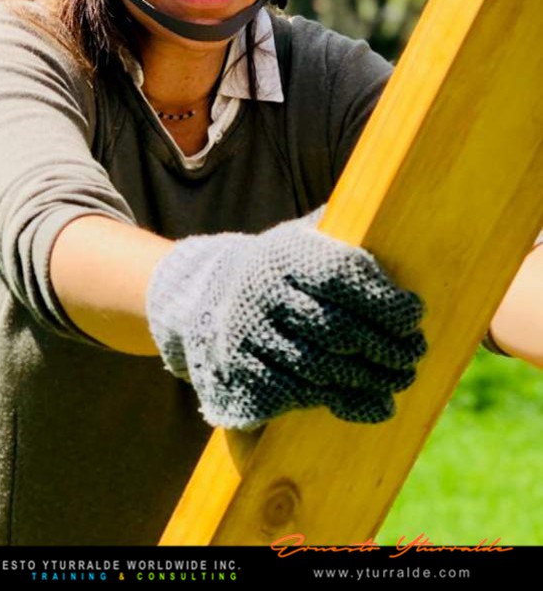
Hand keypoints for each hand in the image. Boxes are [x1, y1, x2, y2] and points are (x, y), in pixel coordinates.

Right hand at [146, 213, 425, 428]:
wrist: (200, 298)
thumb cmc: (273, 270)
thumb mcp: (296, 241)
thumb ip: (337, 236)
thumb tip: (390, 214)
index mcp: (282, 253)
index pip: (341, 274)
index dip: (382, 298)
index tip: (414, 314)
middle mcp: (261, 292)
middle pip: (336, 326)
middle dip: (385, 345)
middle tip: (414, 353)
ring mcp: (247, 335)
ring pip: (322, 365)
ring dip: (369, 377)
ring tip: (400, 378)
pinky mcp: (240, 371)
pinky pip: (298, 393)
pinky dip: (340, 399)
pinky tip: (372, 400)